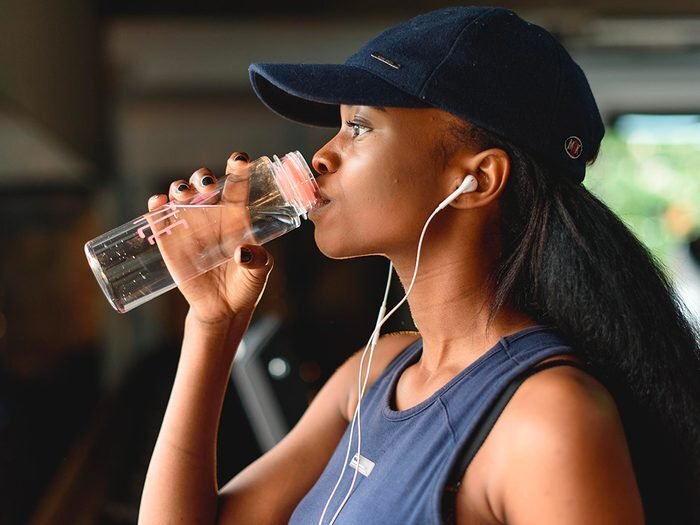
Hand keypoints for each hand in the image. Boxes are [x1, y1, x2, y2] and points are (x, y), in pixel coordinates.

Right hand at [147, 152, 273, 324]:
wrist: (222, 309)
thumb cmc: (245, 286)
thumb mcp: (259, 273)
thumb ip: (258, 260)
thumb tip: (243, 252)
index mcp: (236, 215)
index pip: (237, 185)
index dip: (237, 167)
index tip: (239, 159)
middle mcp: (211, 213)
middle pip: (203, 183)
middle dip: (202, 177)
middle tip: (207, 185)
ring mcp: (188, 224)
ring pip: (179, 194)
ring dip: (179, 187)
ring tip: (185, 195)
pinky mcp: (169, 239)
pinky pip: (158, 216)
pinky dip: (156, 206)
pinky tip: (158, 203)